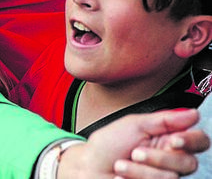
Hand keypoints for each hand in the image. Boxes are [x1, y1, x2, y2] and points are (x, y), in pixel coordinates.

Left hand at [59, 109, 206, 178]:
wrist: (88, 167)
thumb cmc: (108, 145)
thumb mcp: (133, 125)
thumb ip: (164, 120)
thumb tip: (193, 113)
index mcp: (169, 139)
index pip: (198, 140)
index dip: (191, 140)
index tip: (174, 140)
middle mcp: (171, 160)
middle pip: (188, 162)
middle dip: (158, 158)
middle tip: (135, 152)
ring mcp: (163, 177)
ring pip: (170, 177)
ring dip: (140, 171)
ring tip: (121, 165)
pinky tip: (121, 177)